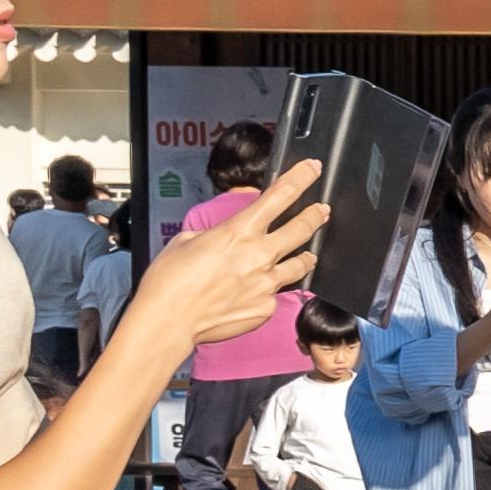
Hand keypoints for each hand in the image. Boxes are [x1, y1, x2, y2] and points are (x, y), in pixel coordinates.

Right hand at [143, 163, 328, 356]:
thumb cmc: (170, 281)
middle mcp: (260, 255)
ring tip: (309, 254)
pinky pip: (276, 295)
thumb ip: (215, 234)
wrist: (168, 320)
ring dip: (306, 256)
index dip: (302, 178)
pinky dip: (270, 291)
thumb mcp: (186, 241)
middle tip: (322, 210)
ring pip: (301, 264)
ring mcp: (267, 283)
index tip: (313, 169)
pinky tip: (258, 293)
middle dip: (316, 215)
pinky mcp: (267, 307)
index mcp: (239, 232)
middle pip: (303, 227)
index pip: (280, 195)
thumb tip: (225, 236)